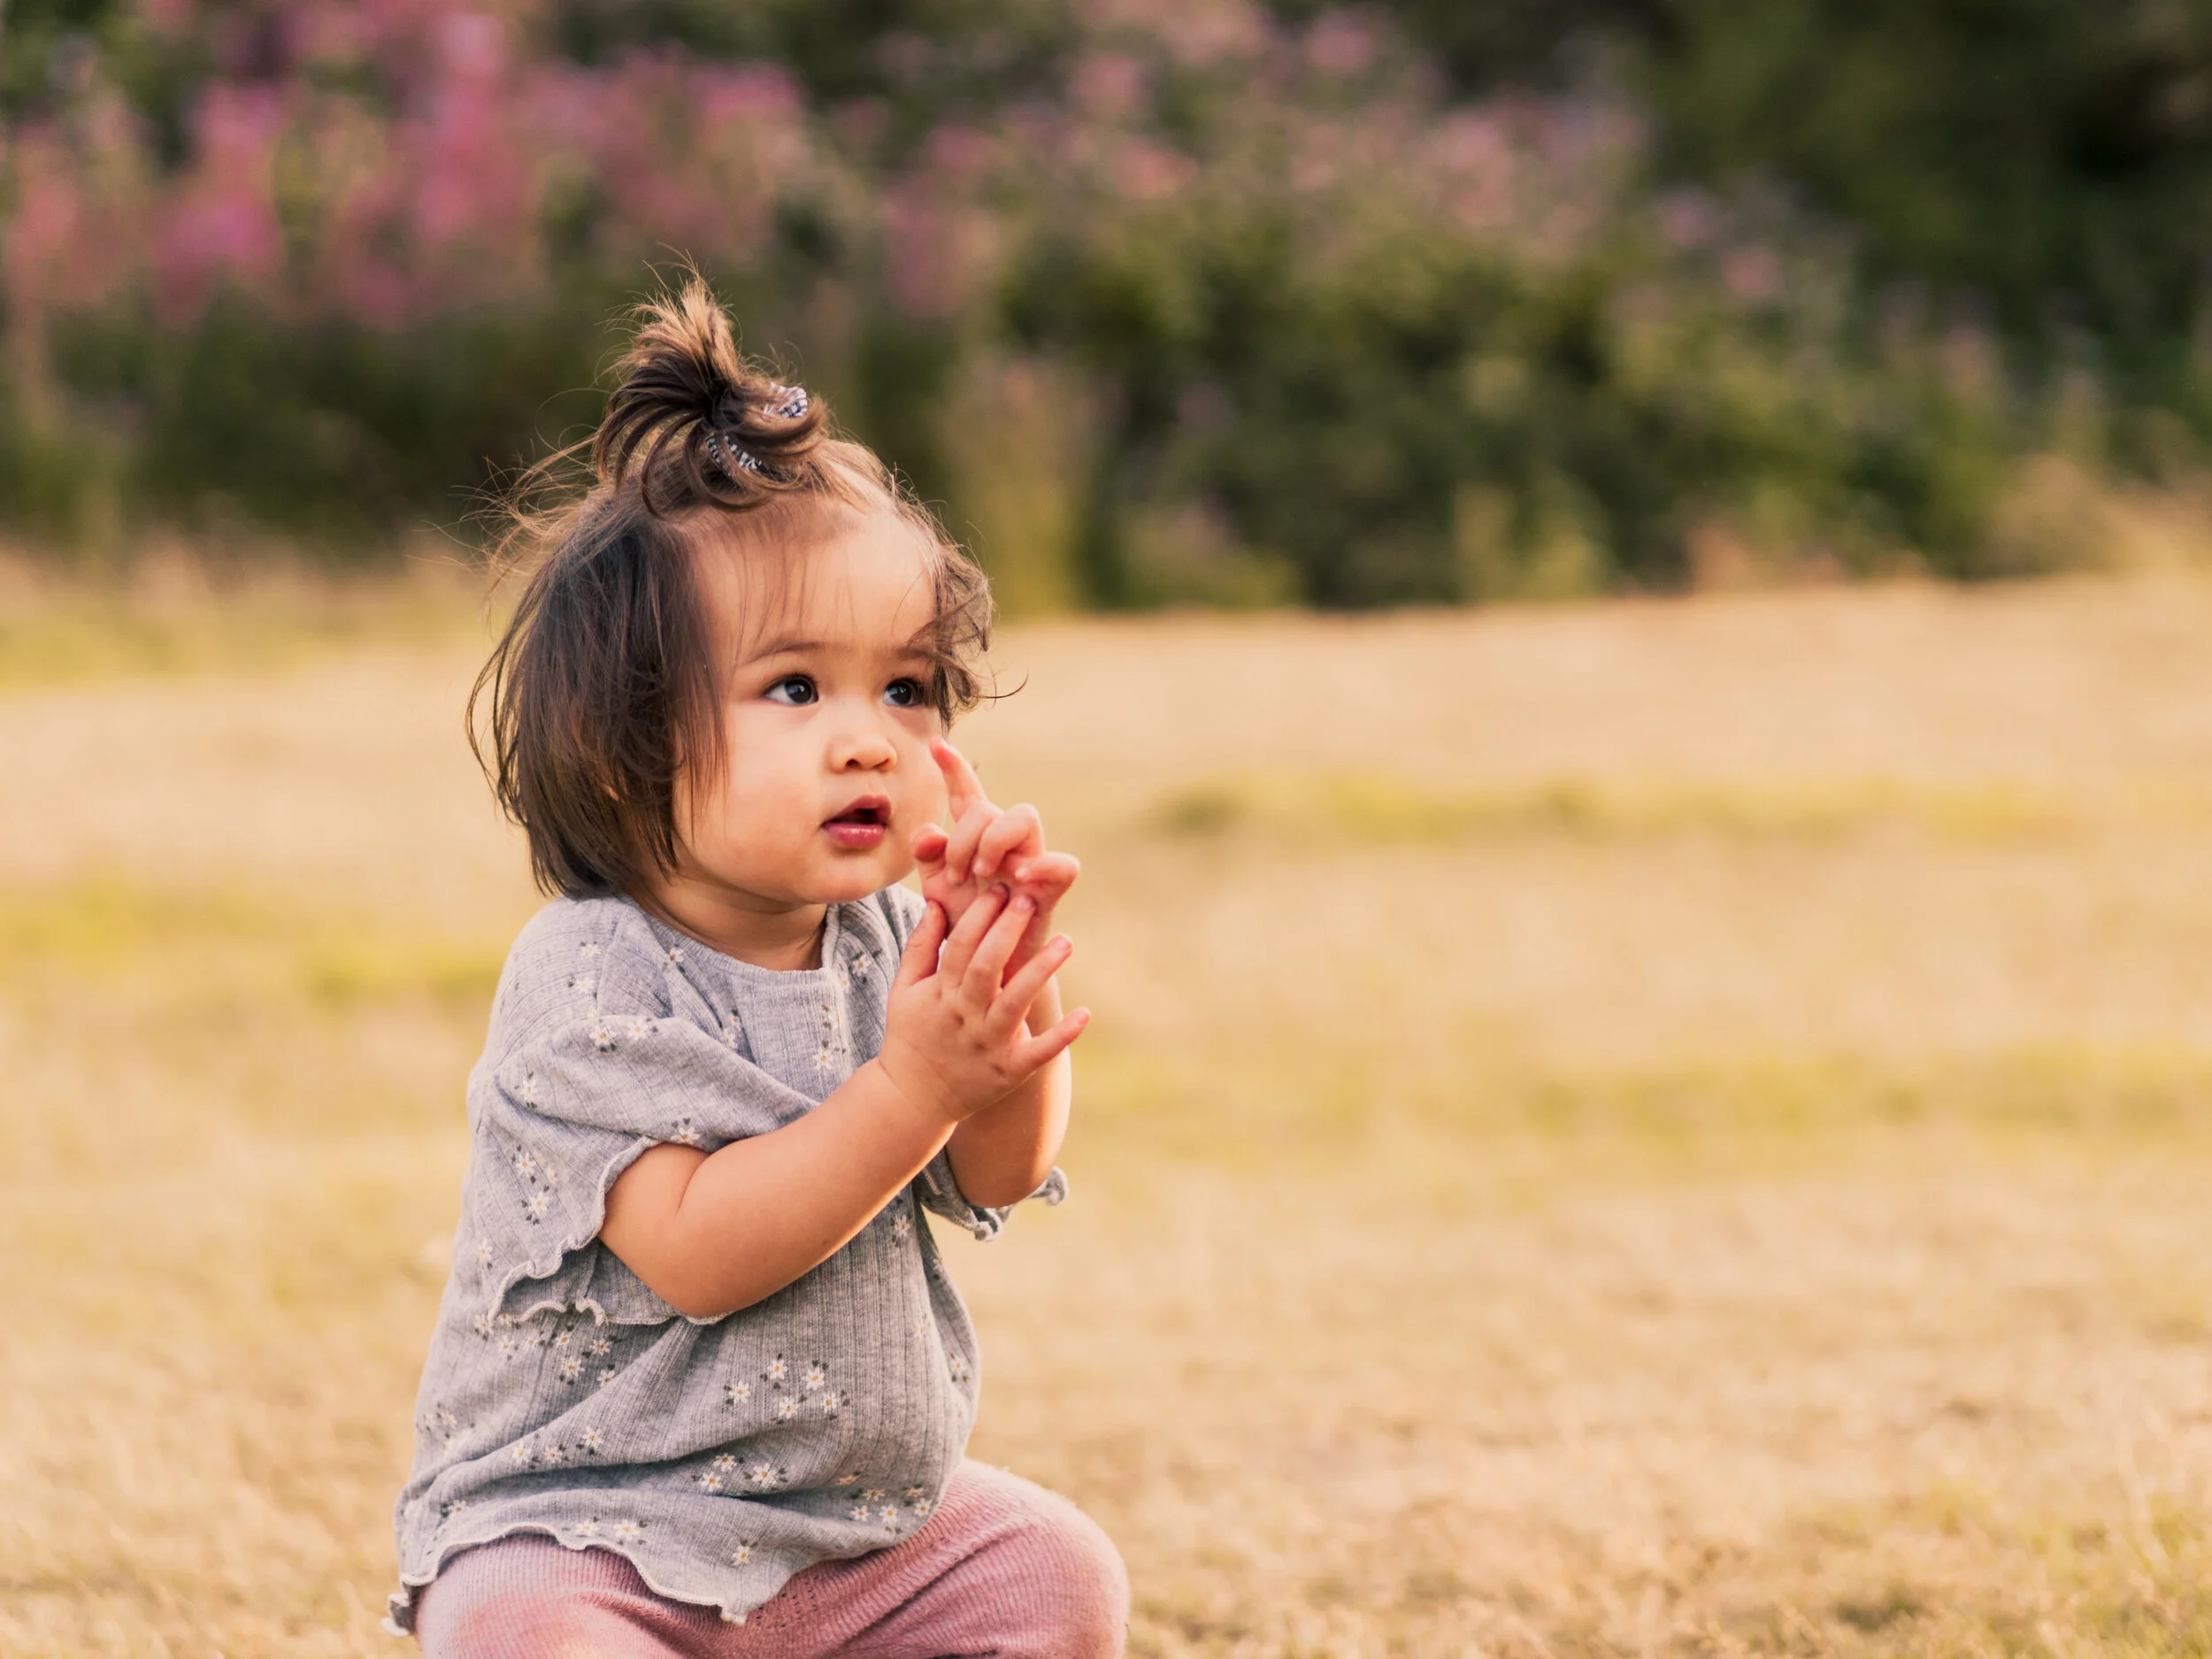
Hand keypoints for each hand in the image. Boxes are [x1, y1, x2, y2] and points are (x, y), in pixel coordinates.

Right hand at [877, 887, 1088, 1124]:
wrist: (913, 1099)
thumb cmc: (911, 1036)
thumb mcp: (904, 990)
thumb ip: (920, 947)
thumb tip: (935, 904)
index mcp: (941, 994)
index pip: (960, 947)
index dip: (979, 916)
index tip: (1000, 889)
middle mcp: (965, 1017)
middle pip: (987, 968)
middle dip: (1008, 932)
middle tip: (1029, 900)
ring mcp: (988, 1045)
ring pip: (1015, 1003)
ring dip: (1041, 971)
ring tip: (1066, 941)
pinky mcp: (1009, 1072)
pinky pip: (1038, 1053)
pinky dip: (1062, 1036)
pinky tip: (1085, 1014)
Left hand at [911, 740, 1078, 991]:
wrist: (988, 973)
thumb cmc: (967, 926)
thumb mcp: (938, 889)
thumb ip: (928, 856)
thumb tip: (928, 833)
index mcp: (976, 840)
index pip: (967, 796)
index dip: (954, 770)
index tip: (936, 746)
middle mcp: (1006, 844)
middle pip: (990, 806)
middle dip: (964, 836)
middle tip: (955, 875)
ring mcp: (1031, 863)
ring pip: (1024, 816)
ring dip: (995, 840)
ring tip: (981, 875)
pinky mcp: (1050, 891)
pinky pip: (1064, 864)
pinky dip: (1044, 865)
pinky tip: (1020, 877)